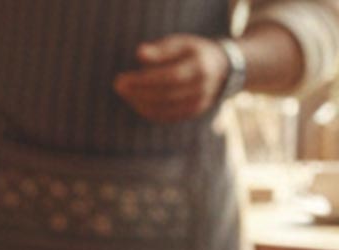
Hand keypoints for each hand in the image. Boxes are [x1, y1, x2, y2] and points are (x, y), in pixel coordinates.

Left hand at [114, 34, 230, 123]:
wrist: (220, 68)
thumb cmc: (192, 52)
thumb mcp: (180, 43)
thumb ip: (161, 49)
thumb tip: (139, 53)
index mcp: (200, 66)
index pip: (169, 76)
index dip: (144, 80)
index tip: (121, 78)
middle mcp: (202, 87)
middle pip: (165, 94)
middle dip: (138, 92)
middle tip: (118, 86)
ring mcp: (199, 102)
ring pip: (163, 108)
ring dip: (139, 102)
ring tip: (125, 92)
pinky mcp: (192, 113)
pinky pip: (166, 116)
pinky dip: (148, 110)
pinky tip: (135, 101)